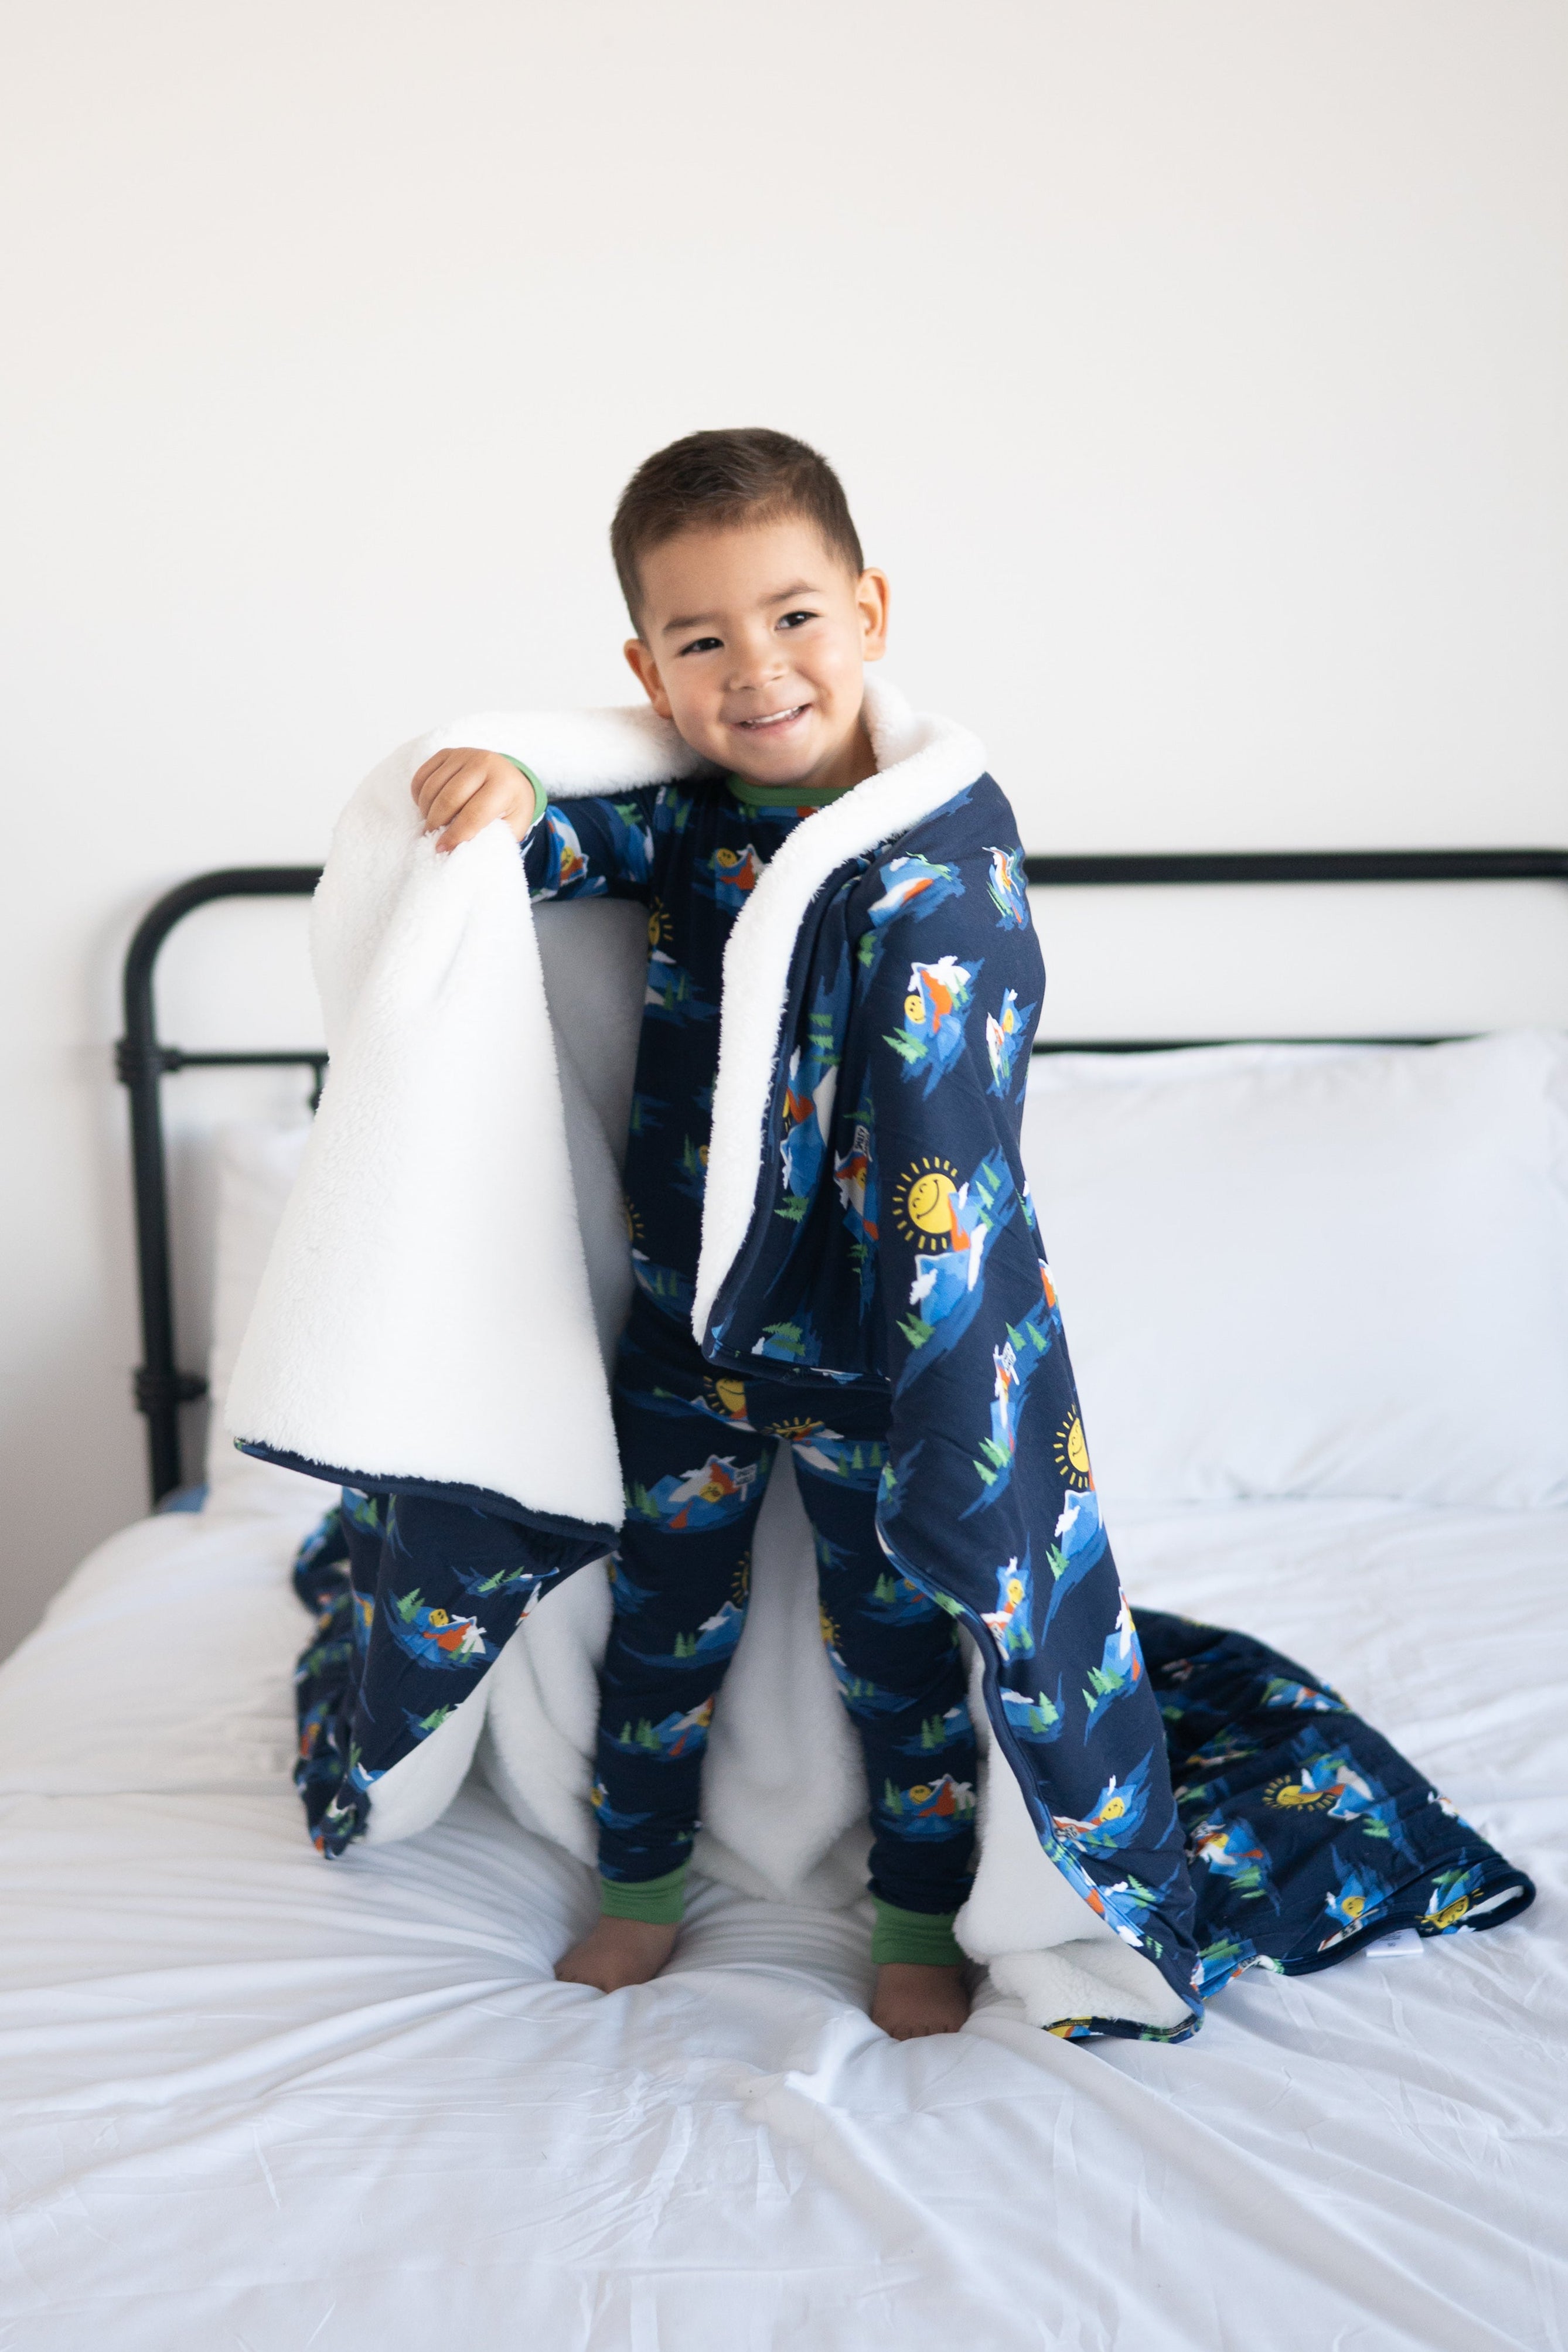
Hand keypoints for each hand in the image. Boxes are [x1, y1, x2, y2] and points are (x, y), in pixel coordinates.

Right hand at [410, 747, 535, 853]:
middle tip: (432, 838)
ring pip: (432, 786)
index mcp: (504, 784)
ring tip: (431, 824)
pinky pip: (423, 775)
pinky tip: (427, 807)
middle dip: (436, 823)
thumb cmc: (511, 805)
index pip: (474, 814)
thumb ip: (494, 838)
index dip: (455, 834)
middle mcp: (484, 763)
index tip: (442, 848)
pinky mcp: (448, 753)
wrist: (510, 776)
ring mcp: (464, 755)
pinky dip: (419, 794)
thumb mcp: (514, 825)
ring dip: (426, 810)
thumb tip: (465, 853)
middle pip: (449, 798)